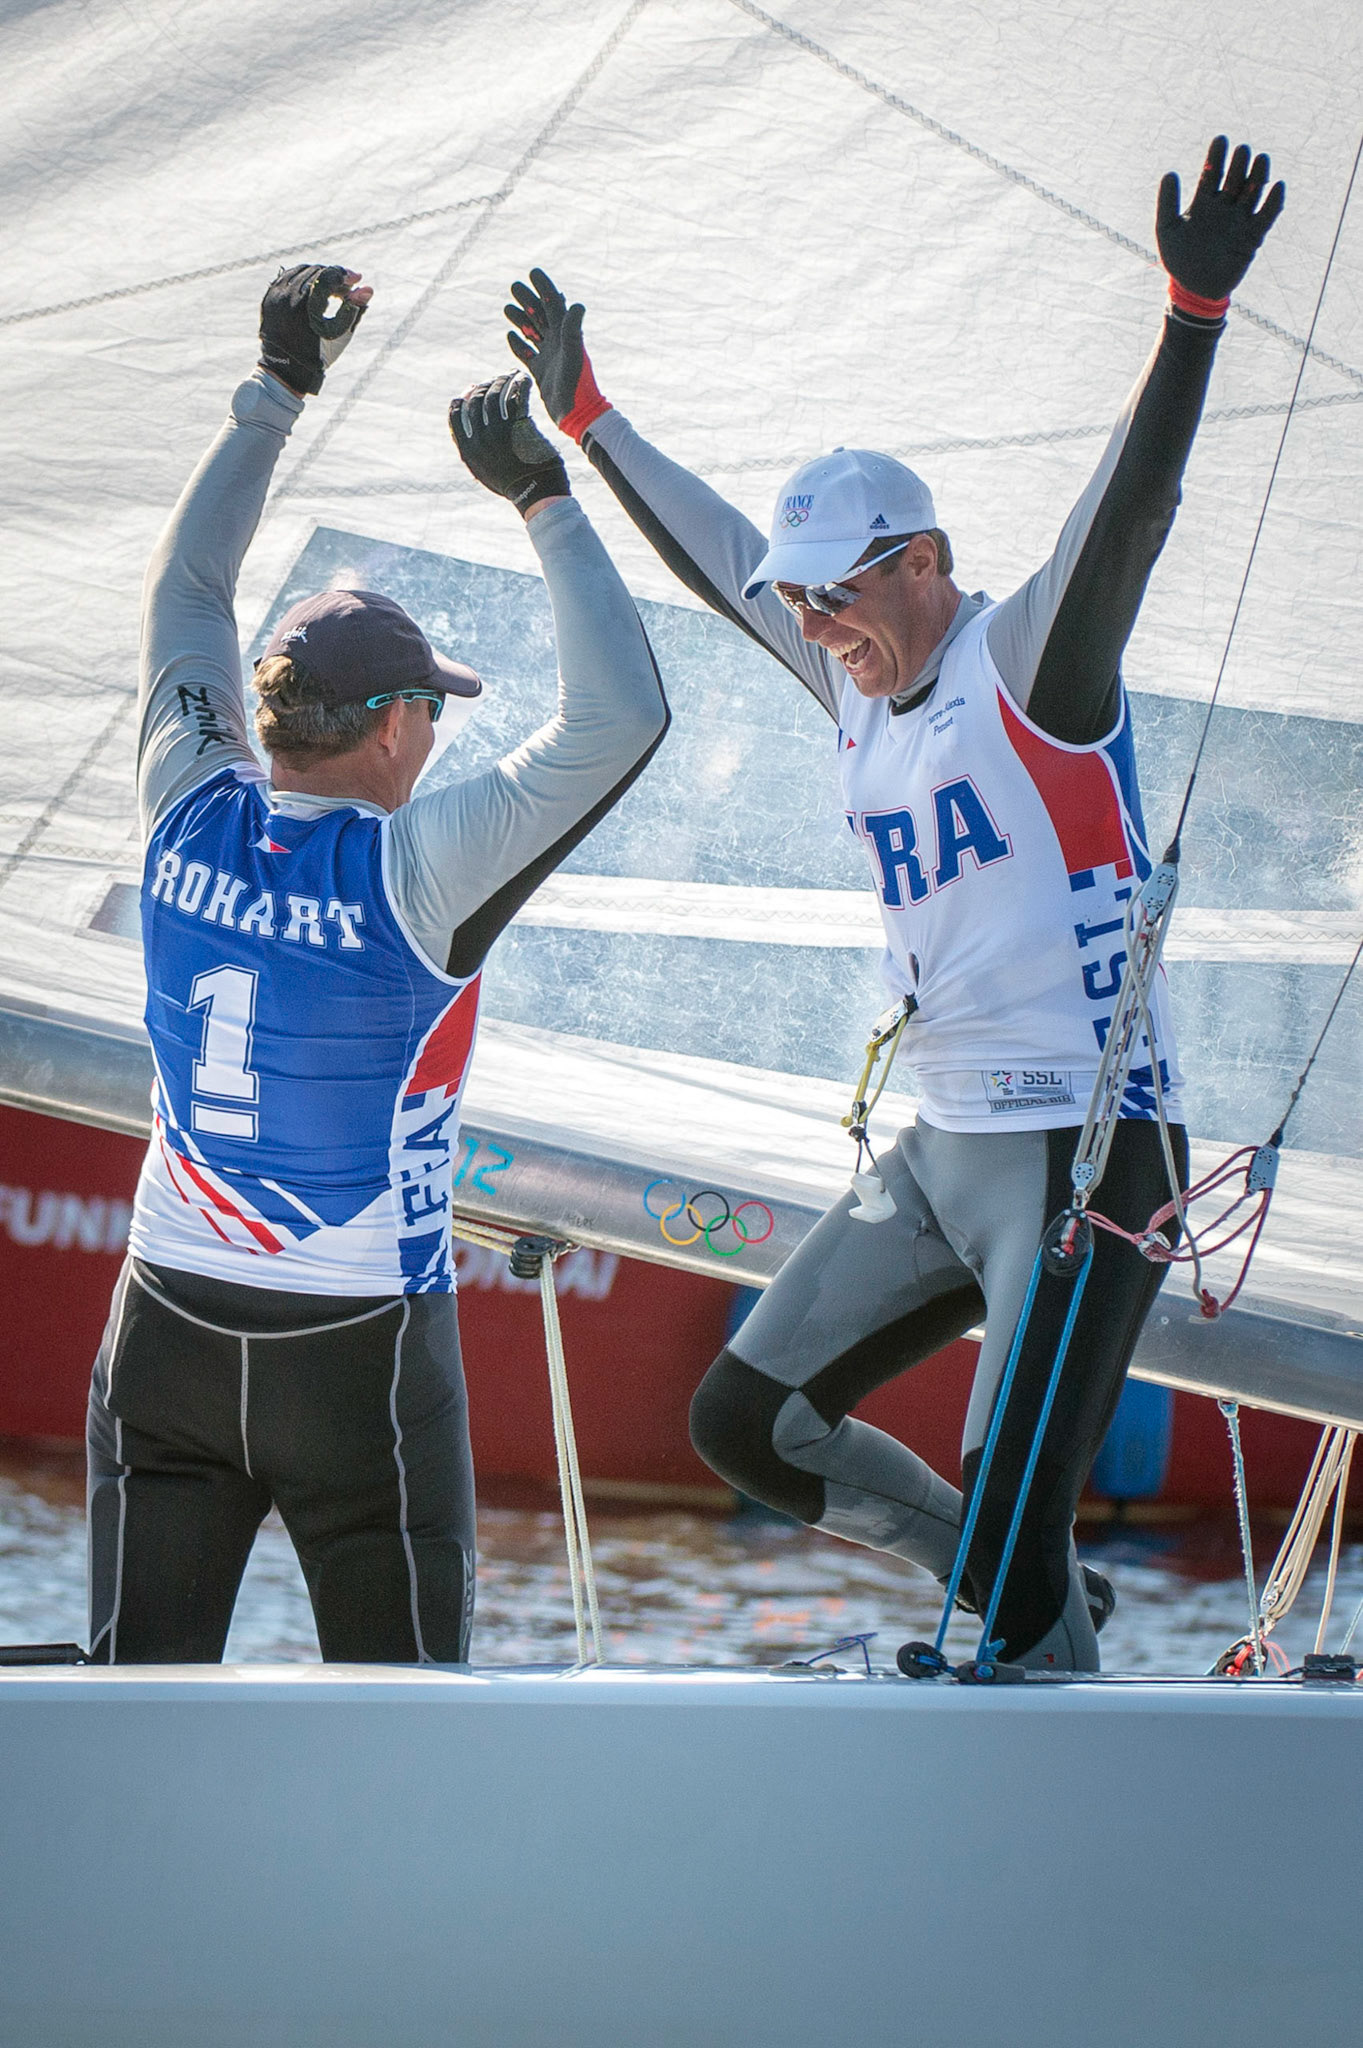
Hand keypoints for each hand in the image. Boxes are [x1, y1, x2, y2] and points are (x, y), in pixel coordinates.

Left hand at [258, 264, 371, 395]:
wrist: (287, 369)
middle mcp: (288, 298)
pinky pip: (288, 276)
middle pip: (316, 272)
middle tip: (348, 289)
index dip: (345, 275)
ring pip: (302, 271)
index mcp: (306, 308)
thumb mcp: (340, 334)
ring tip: (332, 290)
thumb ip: (354, 309)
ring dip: (321, 276)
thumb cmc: (319, 355)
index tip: (357, 278)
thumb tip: (368, 288)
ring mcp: (275, 296)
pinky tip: (315, 288)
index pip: (327, 277)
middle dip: (335, 277)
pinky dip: (304, 278)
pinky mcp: (269, 297)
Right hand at [449, 373, 570, 515]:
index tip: (472, 389)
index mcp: (468, 451)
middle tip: (496, 380)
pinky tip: (523, 380)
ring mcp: (500, 433)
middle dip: (484, 386)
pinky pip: (517, 397)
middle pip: (476, 401)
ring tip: (510, 376)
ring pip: (496, 395)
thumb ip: (475, 452)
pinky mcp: (521, 428)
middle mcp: (481, 440)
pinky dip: (519, 384)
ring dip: (502, 381)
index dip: (463, 398)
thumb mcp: (486, 472)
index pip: (455, 415)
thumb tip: (469, 431)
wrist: (538, 496)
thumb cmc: (515, 484)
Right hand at [505, 268, 610, 442]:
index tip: (533, 272)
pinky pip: (528, 354)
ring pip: (532, 332)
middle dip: (528, 300)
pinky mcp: (541, 373)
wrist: (576, 415)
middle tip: (514, 286)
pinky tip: (510, 336)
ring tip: (507, 306)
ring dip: (520, 319)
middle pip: (540, 316)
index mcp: (566, 336)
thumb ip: (573, 330)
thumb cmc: (578, 385)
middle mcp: (558, 344)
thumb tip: (577, 304)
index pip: (554, 305)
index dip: (544, 288)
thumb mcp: (574, 355)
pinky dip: (519, 344)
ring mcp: (549, 358)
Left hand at [1156, 138, 1284, 313]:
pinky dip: (1273, 202)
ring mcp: (1239, 220)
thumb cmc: (1179, 260)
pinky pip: (1267, 215)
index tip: (1221, 140)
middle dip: (1239, 163)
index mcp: (1204, 203)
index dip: (1217, 156)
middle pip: (1235, 178)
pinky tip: (1277, 186)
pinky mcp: (1253, 236)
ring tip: (1260, 160)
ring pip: (1253, 192)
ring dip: (1258, 175)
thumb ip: (1167, 203)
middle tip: (1242, 150)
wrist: (1194, 290)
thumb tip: (1169, 173)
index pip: (1212, 173)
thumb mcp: (1168, 230)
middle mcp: (1224, 207)